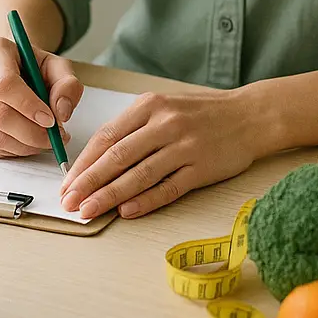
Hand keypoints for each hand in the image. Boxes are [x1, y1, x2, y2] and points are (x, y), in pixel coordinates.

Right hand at [0, 34, 83, 156]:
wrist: (8, 67)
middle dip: (32, 133)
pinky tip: (27, 142)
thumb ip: (67, 85)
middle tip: (55, 137)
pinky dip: (13, 151)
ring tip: (45, 140)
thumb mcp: (56, 66)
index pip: (5, 85)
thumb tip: (61, 113)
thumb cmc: (31, 66)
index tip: (51, 120)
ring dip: (25, 146)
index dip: (29, 107)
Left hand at [60, 89, 257, 219]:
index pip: (108, 136)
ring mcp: (184, 146)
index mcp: (150, 106)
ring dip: (109, 196)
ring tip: (88, 212)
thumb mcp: (165, 107)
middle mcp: (165, 124)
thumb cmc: (202, 113)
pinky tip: (126, 212)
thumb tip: (98, 160)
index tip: (66, 182)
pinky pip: (168, 187)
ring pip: (138, 174)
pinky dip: (146, 200)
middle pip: (117, 157)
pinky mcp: (202, 168)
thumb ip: (135, 128)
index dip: (84, 162)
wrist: (251, 115)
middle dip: (88, 182)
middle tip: (68, 202)